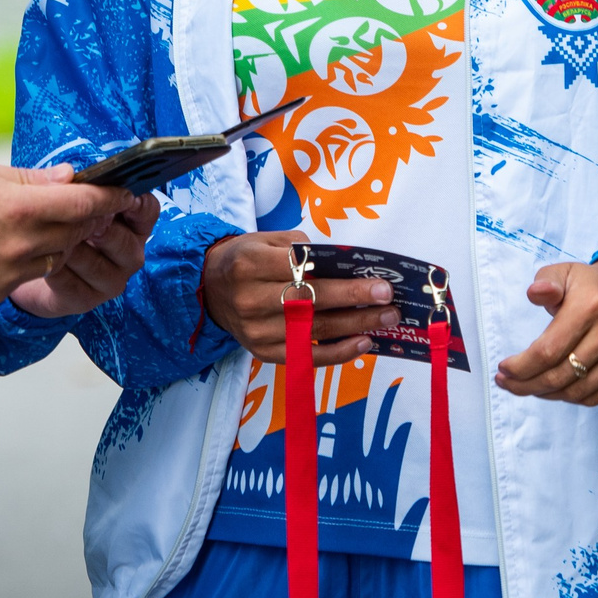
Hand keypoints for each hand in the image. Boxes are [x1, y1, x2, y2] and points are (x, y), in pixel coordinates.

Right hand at [0, 158, 136, 305]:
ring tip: (44, 224)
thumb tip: (66, 177)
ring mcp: (11, 272)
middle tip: (88, 204)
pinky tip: (16, 245)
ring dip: (61, 240)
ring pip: (57, 256)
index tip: (124, 193)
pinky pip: (31, 274)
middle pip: (76, 231)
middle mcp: (22, 243)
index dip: (109, 197)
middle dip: (87, 217)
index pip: (82, 202)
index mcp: (19, 207)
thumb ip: (28, 177)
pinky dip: (34, 259)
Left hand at [9, 192, 162, 317]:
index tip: (124, 195)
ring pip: (96, 263)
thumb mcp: (70, 203)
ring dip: (73, 248)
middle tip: (83, 217)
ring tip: (53, 235)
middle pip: (124, 241)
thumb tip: (68, 174)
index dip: (137, 203)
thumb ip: (74, 189)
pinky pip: (72, 284)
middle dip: (101, 227)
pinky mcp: (86, 300)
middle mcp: (129, 254)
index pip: (148, 211)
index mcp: (132, 225)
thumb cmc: (61, 226)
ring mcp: (110, 280)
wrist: (36, 269)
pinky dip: (56, 269)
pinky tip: (43, 257)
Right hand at [200, 231, 399, 366]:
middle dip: (355, 304)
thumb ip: (301, 249)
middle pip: (311, 304)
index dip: (343, 280)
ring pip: (312, 332)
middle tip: (390, 302)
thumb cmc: (245, 259)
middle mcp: (250, 299)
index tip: (379, 282)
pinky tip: (362, 343)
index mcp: (250, 264)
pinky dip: (336, 353)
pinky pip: (304, 357)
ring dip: (354, 328)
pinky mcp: (261, 352)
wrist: (207, 288)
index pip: (303, 273)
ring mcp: (255, 330)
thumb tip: (343, 264)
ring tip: (385, 321)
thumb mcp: (266, 240)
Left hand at [495, 253, 597, 404]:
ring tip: (529, 386)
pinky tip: (555, 389)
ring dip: (547, 394)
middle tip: (509, 384)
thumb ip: (546, 281)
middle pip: (561, 375)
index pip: (549, 350)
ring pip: (578, 392)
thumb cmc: (592, 285)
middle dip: (527, 385)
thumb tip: (534, 293)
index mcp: (593, 304)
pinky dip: (571, 398)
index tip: (504, 369)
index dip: (522, 366)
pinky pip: (597, 397)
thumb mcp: (565, 272)